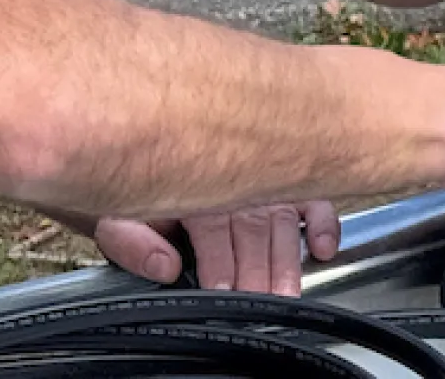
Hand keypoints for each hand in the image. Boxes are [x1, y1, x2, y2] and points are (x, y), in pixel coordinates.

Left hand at [94, 202, 342, 294]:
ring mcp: (264, 182)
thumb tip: (165, 267)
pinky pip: (314, 201)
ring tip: (287, 291)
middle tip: (261, 302)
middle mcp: (235, 183)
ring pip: (284, 223)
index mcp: (195, 188)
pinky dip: (324, 223)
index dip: (219, 268)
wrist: (148, 143)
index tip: (222, 292)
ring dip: (288, 260)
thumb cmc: (143, 184)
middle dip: (257, 274)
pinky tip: (323, 247)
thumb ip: (132, 242)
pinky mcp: (286, 183)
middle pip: (253, 234)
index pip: (214, 235)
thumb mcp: (119, 211)